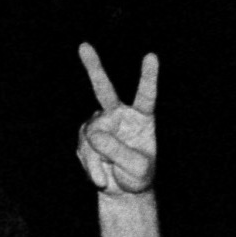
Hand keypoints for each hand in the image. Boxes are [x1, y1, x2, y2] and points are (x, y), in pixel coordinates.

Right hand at [76, 45, 159, 196]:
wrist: (122, 190)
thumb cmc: (138, 176)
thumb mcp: (138, 170)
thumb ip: (120, 153)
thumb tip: (94, 134)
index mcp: (142, 118)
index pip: (146, 96)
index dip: (149, 77)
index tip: (152, 56)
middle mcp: (118, 115)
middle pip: (104, 89)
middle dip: (93, 68)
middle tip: (84, 46)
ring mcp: (99, 124)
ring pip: (93, 136)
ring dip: (100, 161)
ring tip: (110, 176)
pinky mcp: (85, 137)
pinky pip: (85, 151)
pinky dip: (93, 168)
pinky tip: (102, 177)